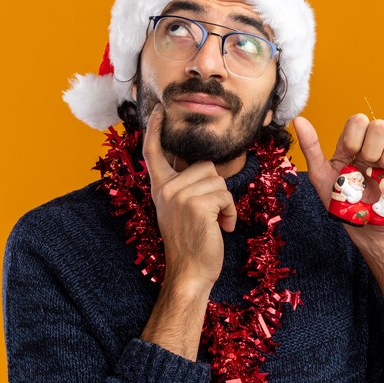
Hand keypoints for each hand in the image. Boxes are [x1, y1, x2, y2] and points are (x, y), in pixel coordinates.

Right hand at [142, 104, 236, 288]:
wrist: (190, 272)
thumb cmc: (190, 242)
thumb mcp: (178, 209)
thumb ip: (182, 186)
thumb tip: (203, 167)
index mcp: (160, 188)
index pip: (154, 152)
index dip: (155, 130)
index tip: (159, 110)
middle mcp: (166, 188)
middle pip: (205, 166)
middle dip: (216, 189)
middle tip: (211, 214)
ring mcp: (180, 195)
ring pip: (218, 180)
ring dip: (225, 203)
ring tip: (215, 222)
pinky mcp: (197, 205)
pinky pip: (225, 195)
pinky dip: (230, 212)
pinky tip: (223, 228)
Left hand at [294, 114, 383, 238]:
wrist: (365, 223)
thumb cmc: (342, 199)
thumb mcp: (320, 175)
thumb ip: (310, 146)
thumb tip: (298, 120)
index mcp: (351, 140)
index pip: (357, 120)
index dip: (354, 140)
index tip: (350, 159)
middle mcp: (371, 141)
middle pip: (378, 124)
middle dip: (372, 152)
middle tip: (367, 170)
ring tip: (381, 173)